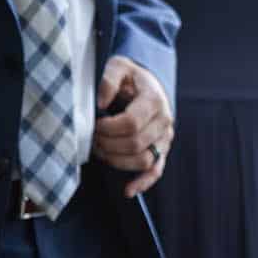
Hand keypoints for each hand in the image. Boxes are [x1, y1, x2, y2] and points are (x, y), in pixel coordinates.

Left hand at [92, 55, 171, 197]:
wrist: (147, 82)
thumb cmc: (130, 76)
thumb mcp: (118, 66)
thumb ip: (108, 80)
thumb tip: (100, 103)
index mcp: (154, 100)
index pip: (131, 123)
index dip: (109, 128)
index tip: (95, 125)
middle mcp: (164, 121)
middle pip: (135, 144)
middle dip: (109, 145)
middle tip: (93, 138)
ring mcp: (164, 138)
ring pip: (143, 160)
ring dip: (117, 160)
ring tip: (101, 151)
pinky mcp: (162, 150)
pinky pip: (156, 171)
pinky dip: (142, 183)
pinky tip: (128, 190)